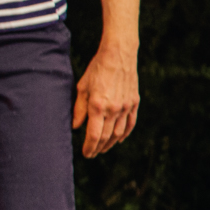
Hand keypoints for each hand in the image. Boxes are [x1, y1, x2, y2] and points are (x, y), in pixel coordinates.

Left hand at [72, 40, 138, 156]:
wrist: (119, 55)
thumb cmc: (97, 69)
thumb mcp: (82, 87)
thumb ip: (79, 109)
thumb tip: (76, 126)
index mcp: (97, 106)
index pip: (94, 135)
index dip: (89, 147)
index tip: (85, 153)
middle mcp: (113, 109)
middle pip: (106, 137)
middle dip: (98, 148)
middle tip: (92, 153)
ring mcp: (126, 107)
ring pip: (119, 133)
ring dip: (110, 144)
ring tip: (103, 148)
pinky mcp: (134, 103)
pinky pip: (130, 124)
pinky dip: (125, 134)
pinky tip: (119, 139)